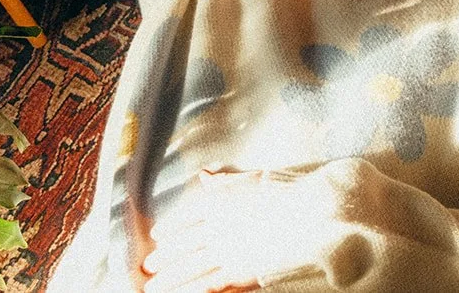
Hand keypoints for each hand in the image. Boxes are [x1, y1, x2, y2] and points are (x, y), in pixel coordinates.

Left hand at [141, 167, 329, 292]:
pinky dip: (194, 290)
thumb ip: (227, 182)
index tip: (158, 236)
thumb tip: (205, 177)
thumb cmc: (289, 192)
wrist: (310, 213)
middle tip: (148, 267)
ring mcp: (227, 250)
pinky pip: (211, 284)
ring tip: (153, 287)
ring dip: (170, 279)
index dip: (171, 227)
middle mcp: (218, 226)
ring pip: (191, 267)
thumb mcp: (254, 179)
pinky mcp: (240, 271)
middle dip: (164, 257)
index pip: (187, 217)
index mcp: (220, 201)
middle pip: (184, 245)